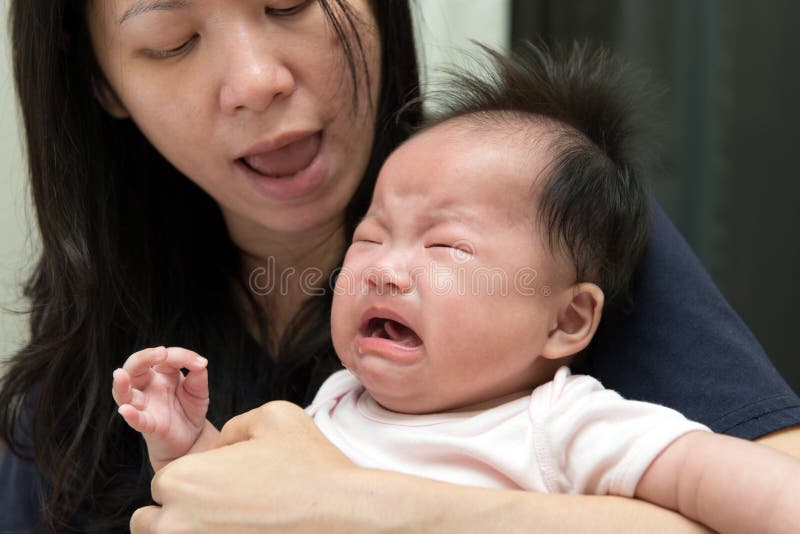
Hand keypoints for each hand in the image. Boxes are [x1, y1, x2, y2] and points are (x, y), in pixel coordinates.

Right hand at [112, 346, 208, 469]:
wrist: (192, 438)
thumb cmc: (190, 409)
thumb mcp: (198, 389)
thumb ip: (198, 373)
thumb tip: (201, 362)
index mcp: (160, 374)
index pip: (164, 358)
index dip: (182, 356)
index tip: (200, 363)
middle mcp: (147, 387)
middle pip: (134, 367)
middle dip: (144, 357)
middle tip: (161, 352)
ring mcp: (145, 406)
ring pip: (124, 393)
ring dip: (121, 384)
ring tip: (119, 374)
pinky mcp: (148, 425)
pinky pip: (136, 419)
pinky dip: (130, 415)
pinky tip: (126, 410)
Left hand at [129, 401, 358, 532]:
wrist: (342, 510)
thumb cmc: (308, 462)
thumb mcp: (271, 414)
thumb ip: (232, 426)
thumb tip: (220, 448)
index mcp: (184, 480)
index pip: (163, 482)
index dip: (194, 475)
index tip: (223, 477)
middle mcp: (179, 523)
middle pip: (149, 522)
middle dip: (176, 511)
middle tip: (218, 505)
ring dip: (185, 531)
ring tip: (223, 522)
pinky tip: (240, 529)